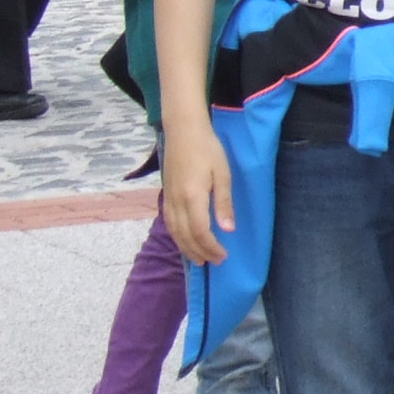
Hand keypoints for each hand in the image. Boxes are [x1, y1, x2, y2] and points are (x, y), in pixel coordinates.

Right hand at [161, 119, 235, 264]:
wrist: (183, 131)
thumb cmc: (208, 149)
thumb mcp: (223, 175)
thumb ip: (224, 203)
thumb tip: (227, 229)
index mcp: (192, 197)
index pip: (200, 231)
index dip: (211, 247)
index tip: (223, 256)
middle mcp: (177, 201)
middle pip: (185, 236)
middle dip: (200, 252)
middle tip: (214, 262)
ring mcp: (168, 198)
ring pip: (174, 232)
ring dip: (186, 248)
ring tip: (200, 259)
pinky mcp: (165, 195)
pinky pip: (169, 223)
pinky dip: (177, 236)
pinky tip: (185, 240)